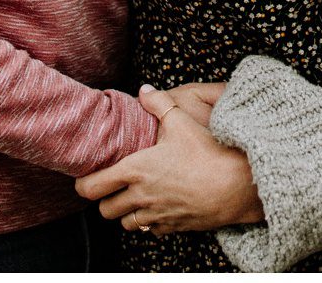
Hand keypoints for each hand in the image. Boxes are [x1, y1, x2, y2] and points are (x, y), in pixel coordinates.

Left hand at [72, 85, 263, 235]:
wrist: (237, 186)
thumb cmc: (208, 152)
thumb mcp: (181, 121)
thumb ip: (159, 103)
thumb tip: (144, 90)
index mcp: (136, 170)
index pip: (92, 187)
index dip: (83, 184)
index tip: (84, 178)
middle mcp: (141, 196)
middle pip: (105, 209)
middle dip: (105, 199)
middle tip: (111, 186)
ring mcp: (157, 214)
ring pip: (126, 223)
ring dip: (126, 213)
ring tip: (134, 198)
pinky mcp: (173, 227)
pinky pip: (150, 230)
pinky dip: (149, 221)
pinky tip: (158, 206)